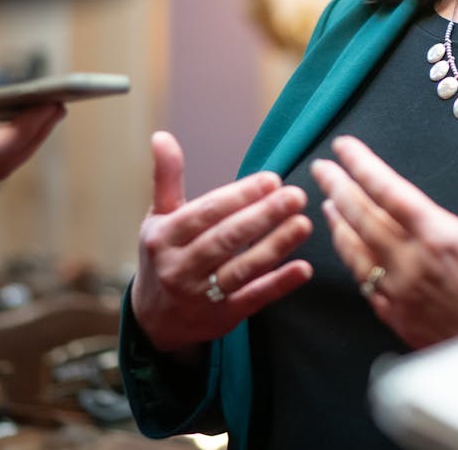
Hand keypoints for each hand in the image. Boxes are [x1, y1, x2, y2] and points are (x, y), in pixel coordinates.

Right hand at [130, 131, 312, 354]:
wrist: (154, 320)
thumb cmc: (163, 255)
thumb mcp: (158, 217)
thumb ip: (167, 178)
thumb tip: (162, 136)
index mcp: (165, 237)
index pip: (205, 213)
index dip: (239, 196)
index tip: (271, 179)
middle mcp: (179, 268)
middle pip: (225, 239)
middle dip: (262, 216)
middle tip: (295, 195)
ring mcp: (200, 296)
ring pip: (242, 269)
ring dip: (275, 247)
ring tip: (304, 224)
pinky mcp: (222, 318)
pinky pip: (253, 299)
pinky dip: (279, 284)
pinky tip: (304, 268)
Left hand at [310, 132, 457, 348]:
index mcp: (439, 237)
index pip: (388, 190)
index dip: (362, 165)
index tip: (343, 147)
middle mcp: (412, 264)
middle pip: (361, 217)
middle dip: (338, 187)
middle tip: (322, 167)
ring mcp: (401, 294)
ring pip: (356, 250)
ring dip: (338, 222)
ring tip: (328, 202)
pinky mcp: (398, 318)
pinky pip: (364, 282)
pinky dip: (350, 258)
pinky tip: (348, 250)